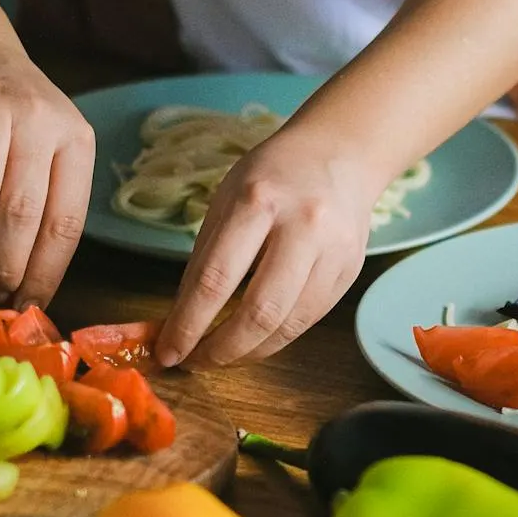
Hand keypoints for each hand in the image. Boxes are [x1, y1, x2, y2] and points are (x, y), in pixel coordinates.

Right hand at [0, 46, 94, 307]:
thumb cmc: (20, 128)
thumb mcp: (48, 162)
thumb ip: (41, 207)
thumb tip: (25, 288)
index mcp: (78, 144)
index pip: (66, 221)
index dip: (46, 269)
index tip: (30, 304)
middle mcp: (45, 119)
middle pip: (27, 203)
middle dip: (10, 258)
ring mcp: (1, 95)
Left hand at [155, 128, 384, 366]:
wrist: (341, 154)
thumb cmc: (274, 176)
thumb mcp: (226, 200)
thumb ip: (205, 258)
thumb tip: (181, 318)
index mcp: (258, 201)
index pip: (216, 279)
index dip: (188, 324)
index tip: (168, 350)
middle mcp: (302, 227)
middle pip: (258, 311)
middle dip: (220, 350)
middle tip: (194, 362)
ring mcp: (333, 252)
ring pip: (288, 325)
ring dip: (248, 352)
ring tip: (221, 356)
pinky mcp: (350, 271)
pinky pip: (308, 320)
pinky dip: (276, 338)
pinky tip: (254, 339)